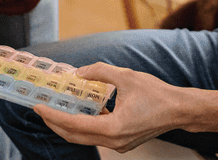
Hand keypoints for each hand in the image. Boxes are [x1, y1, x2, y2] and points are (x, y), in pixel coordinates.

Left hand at [33, 63, 180, 153]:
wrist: (179, 109)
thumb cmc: (157, 94)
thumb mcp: (126, 76)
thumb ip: (100, 72)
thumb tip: (79, 72)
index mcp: (113, 128)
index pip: (74, 125)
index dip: (53, 116)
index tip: (38, 107)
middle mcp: (114, 141)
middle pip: (75, 136)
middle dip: (55, 123)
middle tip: (41, 109)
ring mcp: (118, 144)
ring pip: (85, 138)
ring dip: (68, 126)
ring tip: (55, 110)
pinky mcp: (122, 142)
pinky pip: (97, 136)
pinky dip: (84, 126)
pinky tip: (80, 112)